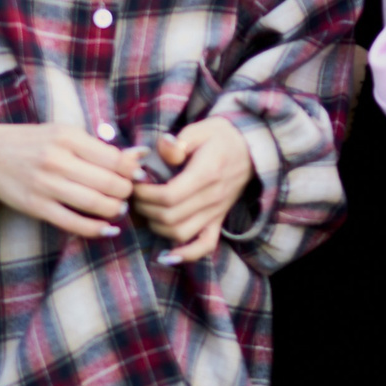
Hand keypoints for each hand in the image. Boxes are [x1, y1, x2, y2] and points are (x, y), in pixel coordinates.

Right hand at [0, 121, 138, 239]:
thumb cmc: (32, 141)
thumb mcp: (64, 133)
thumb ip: (98, 146)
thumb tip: (137, 156)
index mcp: (67, 137)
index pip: (113, 158)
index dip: (132, 169)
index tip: (140, 174)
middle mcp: (57, 160)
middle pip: (108, 182)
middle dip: (126, 191)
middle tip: (130, 193)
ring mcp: (46, 185)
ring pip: (94, 204)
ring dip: (115, 209)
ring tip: (120, 207)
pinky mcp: (36, 206)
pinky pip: (72, 223)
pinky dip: (95, 229)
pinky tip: (108, 229)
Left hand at [132, 120, 254, 264]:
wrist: (251, 148)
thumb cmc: (221, 136)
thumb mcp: (200, 129)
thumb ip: (179, 142)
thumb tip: (163, 148)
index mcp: (206, 173)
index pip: (170, 195)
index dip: (146, 193)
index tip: (135, 182)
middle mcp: (213, 197)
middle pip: (170, 217)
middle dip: (145, 208)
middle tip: (135, 196)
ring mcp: (217, 212)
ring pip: (181, 233)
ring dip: (157, 227)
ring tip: (146, 211)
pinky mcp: (218, 220)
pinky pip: (205, 246)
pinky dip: (186, 255)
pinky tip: (168, 256)